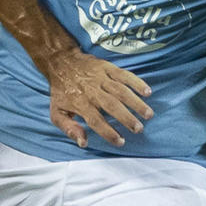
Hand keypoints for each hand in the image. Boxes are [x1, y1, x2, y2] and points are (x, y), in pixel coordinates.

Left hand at [39, 51, 153, 148]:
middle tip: (139, 129)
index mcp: (80, 103)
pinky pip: (124, 75)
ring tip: (148, 114)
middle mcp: (92, 91)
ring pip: (121, 91)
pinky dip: (137, 83)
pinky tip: (148, 92)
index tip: (121, 141)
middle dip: (126, 118)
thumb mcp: (57, 113)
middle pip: (111, 106)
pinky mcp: (108, 68)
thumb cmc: (61, 91)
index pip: (96, 121)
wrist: (62, 62)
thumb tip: (83, 142)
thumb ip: (69, 129)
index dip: (108, 132)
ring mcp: (101, 79)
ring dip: (135, 103)